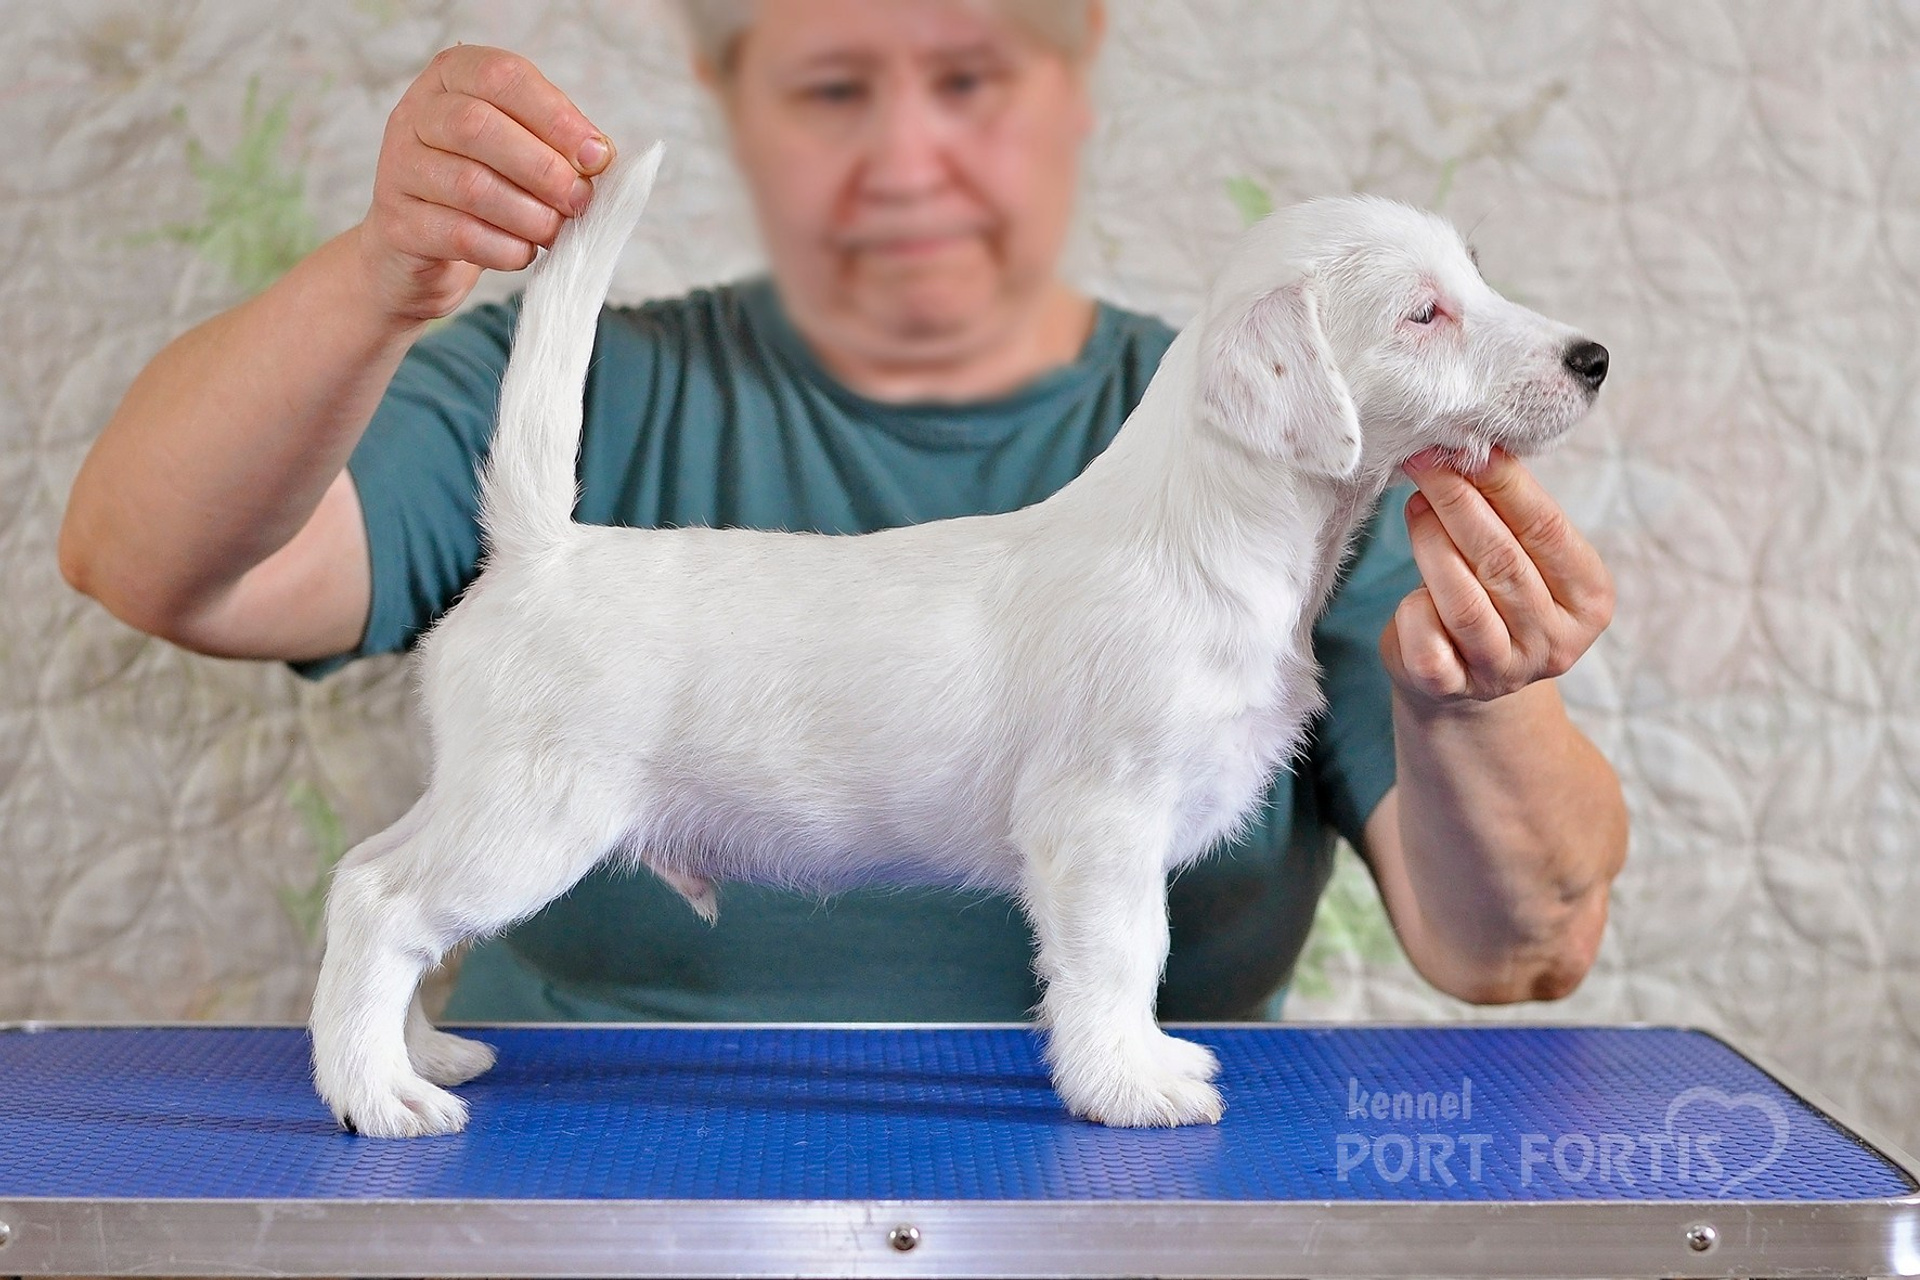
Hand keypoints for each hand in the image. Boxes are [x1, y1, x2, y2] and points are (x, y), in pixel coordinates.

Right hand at [355, 44, 614, 324]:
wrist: (421, 248)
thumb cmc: (486, 187)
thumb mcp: (521, 150)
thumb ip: (558, 144)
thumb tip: (599, 157)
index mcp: (451, 78)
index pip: (502, 76)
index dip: (556, 116)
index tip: (597, 156)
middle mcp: (415, 114)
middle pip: (478, 127)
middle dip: (543, 169)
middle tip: (579, 201)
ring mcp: (398, 168)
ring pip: (470, 185)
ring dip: (529, 214)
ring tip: (554, 231)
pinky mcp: (398, 224)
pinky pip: (459, 234)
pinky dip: (505, 248)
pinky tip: (523, 252)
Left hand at [1382, 446, 1613, 708]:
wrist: (1467, 680)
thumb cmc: (1495, 596)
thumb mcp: (1522, 556)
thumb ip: (1509, 514)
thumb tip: (1469, 449)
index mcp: (1589, 600)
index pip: (1548, 530)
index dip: (1506, 485)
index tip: (1472, 446)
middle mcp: (1554, 641)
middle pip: (1503, 562)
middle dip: (1460, 503)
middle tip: (1428, 463)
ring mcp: (1504, 671)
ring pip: (1463, 601)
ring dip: (1432, 544)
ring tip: (1415, 506)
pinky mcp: (1452, 689)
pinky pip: (1426, 643)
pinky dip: (1412, 610)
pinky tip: (1410, 591)